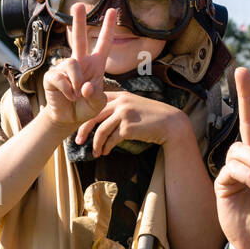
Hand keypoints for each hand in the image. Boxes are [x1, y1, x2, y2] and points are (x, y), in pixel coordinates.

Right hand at [42, 3, 117, 129]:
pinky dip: (68, 90)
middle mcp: (80, 62)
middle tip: (78, 5)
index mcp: (95, 65)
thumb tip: (86, 86)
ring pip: (72, 64)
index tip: (112, 11)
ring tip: (77, 95)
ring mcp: (64, 67)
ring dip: (77, 82)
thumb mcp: (98, 103)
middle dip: (78, 21)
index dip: (108, 28)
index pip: (104, 44)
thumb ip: (96, 95)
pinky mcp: (52, 76)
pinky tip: (68, 96)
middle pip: (79, 38)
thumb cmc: (86, 108)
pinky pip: (61, 78)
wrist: (68, 118)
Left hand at [73, 90, 188, 156]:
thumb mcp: (135, 105)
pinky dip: (106, 147)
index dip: (86, 114)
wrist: (171, 124)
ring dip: (95, 143)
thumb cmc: (154, 117)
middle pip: (93, 116)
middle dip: (83, 129)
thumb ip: (120, 107)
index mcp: (121, 95)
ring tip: (95, 152)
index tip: (81, 125)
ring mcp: (124, 114)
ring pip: (101, 130)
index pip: (97, 102)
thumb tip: (103, 118)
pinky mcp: (128, 127)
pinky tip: (105, 152)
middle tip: (78, 140)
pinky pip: (111, 139)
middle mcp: (121, 102)